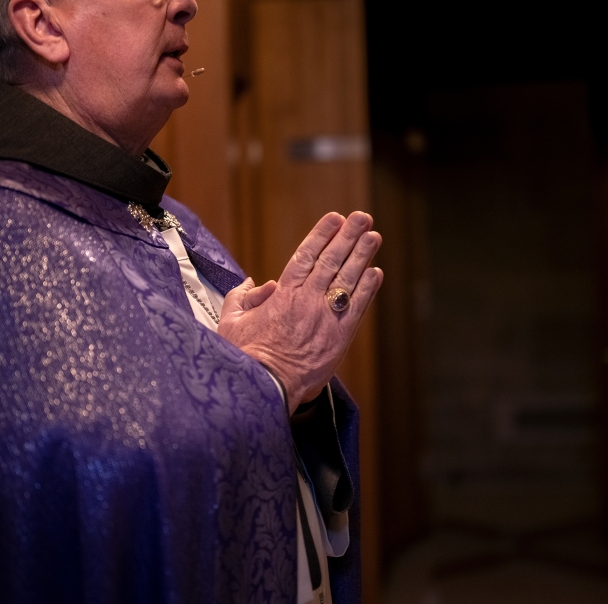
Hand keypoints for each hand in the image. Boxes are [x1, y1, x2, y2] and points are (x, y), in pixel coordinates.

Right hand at [218, 211, 383, 413]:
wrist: (264, 389)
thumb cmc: (244, 357)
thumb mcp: (231, 322)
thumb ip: (242, 297)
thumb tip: (257, 283)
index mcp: (282, 295)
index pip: (306, 256)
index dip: (322, 235)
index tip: (335, 218)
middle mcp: (307, 301)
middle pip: (332, 261)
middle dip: (348, 237)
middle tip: (363, 218)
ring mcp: (326, 319)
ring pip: (348, 280)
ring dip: (362, 256)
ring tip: (374, 236)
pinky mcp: (339, 339)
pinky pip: (357, 308)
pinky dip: (367, 290)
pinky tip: (376, 273)